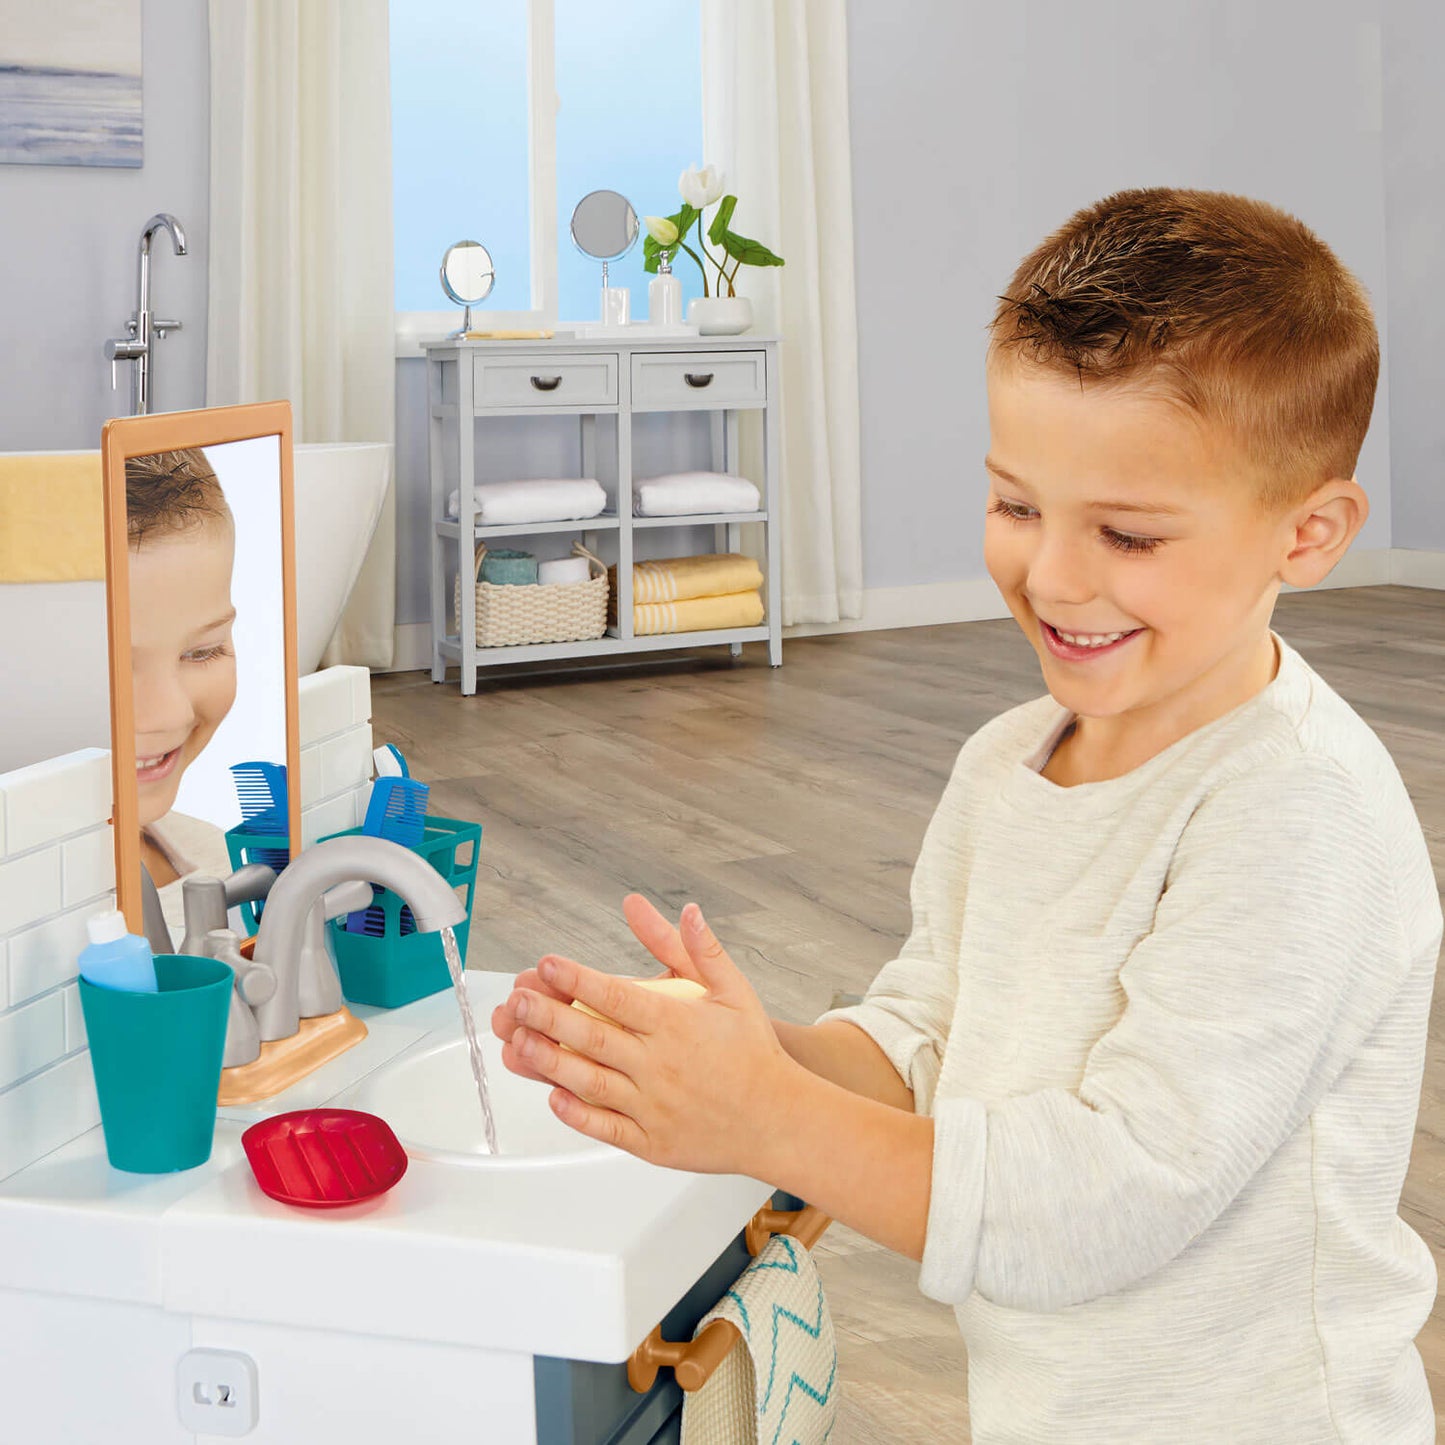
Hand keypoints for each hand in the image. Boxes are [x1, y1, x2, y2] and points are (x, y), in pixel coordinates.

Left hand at [500, 902, 795, 1177]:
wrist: (780, 1119)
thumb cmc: (754, 1053)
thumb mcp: (734, 991)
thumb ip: (702, 950)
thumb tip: (687, 909)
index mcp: (678, 1025)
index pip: (618, 996)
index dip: (578, 979)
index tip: (548, 963)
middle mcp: (662, 1065)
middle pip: (594, 1037)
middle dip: (550, 1016)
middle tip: (517, 999)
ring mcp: (654, 1106)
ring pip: (591, 1082)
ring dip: (550, 1062)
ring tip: (517, 1043)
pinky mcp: (652, 1142)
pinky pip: (606, 1128)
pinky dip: (576, 1114)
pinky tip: (552, 1096)